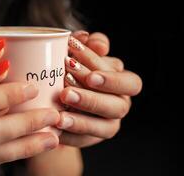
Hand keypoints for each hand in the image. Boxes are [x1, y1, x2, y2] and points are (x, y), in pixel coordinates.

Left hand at [57, 31, 141, 146]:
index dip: (111, 80)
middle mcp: (121, 104)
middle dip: (92, 100)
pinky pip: (85, 141)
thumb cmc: (74, 65)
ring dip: (82, 121)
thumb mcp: (81, 51)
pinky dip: (69, 135)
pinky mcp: (92, 138)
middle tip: (66, 93)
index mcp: (124, 82)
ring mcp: (109, 124)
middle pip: (118, 107)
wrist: (60, 91)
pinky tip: (53, 127)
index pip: (129, 83)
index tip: (87, 75)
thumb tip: (97, 43)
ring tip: (59, 116)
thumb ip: (90, 44)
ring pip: (105, 128)